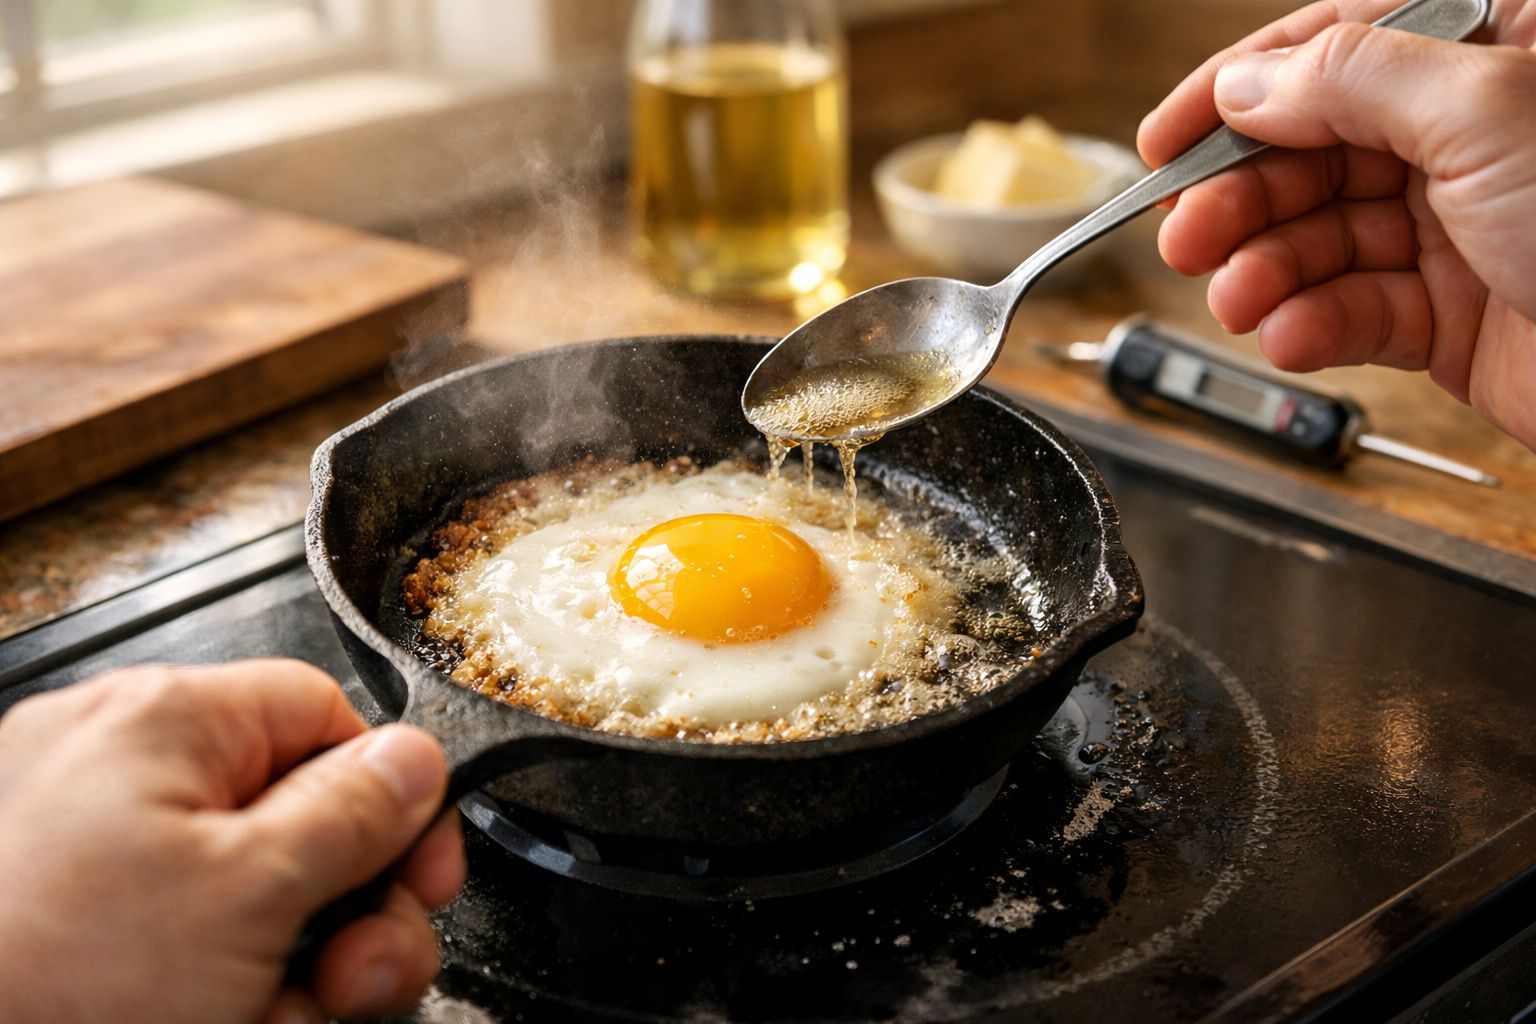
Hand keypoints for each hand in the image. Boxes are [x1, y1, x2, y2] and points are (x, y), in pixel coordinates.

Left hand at [0, 660, 464, 1023]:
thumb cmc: (50, 986)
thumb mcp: (248, 895)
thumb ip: (352, 814)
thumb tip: (416, 760)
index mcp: (163, 722)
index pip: (328, 718)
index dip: (394, 798)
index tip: (422, 880)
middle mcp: (119, 773)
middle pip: (299, 817)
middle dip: (349, 910)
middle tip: (352, 985)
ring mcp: (87, 855)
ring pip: (252, 896)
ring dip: (294, 972)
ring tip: (272, 1023)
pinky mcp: (65, 924)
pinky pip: (186, 939)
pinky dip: (222, 992)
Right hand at [1138, 0, 1535, 449]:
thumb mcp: (1481, 111)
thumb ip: (1348, 82)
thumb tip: (1248, 82)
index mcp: (1483, 54)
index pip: (1331, 49)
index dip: (1235, 92)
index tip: (1164, 140)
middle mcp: (1461, 135)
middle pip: (1309, 152)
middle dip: (1241, 199)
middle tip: (1187, 236)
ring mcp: (1451, 226)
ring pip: (1318, 238)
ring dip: (1266, 272)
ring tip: (1242, 300)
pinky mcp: (1444, 312)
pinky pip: (1350, 310)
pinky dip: (1312, 325)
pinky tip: (1295, 334)